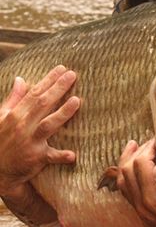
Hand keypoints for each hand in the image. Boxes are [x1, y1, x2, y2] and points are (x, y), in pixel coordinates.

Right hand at [0, 65, 79, 196]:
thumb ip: (13, 99)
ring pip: (48, 125)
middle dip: (58, 88)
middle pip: (43, 104)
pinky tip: (73, 154)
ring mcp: (29, 142)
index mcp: (15, 115)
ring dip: (63, 113)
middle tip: (73, 75)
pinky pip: (50, 156)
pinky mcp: (36, 158)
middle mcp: (22, 126)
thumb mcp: (1, 117)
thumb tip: (20, 79)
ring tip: (77, 101)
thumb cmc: (1, 140)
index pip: (34, 93)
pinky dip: (61, 156)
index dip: (49, 80)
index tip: (62, 68)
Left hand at [116, 139, 155, 226]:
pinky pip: (126, 189)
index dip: (150, 146)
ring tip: (135, 146)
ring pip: (123, 179)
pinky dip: (126, 174)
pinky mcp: (144, 212)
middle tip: (154, 141)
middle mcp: (143, 203)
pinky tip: (133, 165)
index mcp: (153, 197)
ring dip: (128, 160)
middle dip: (140, 150)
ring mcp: (141, 209)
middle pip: (128, 168)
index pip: (141, 162)